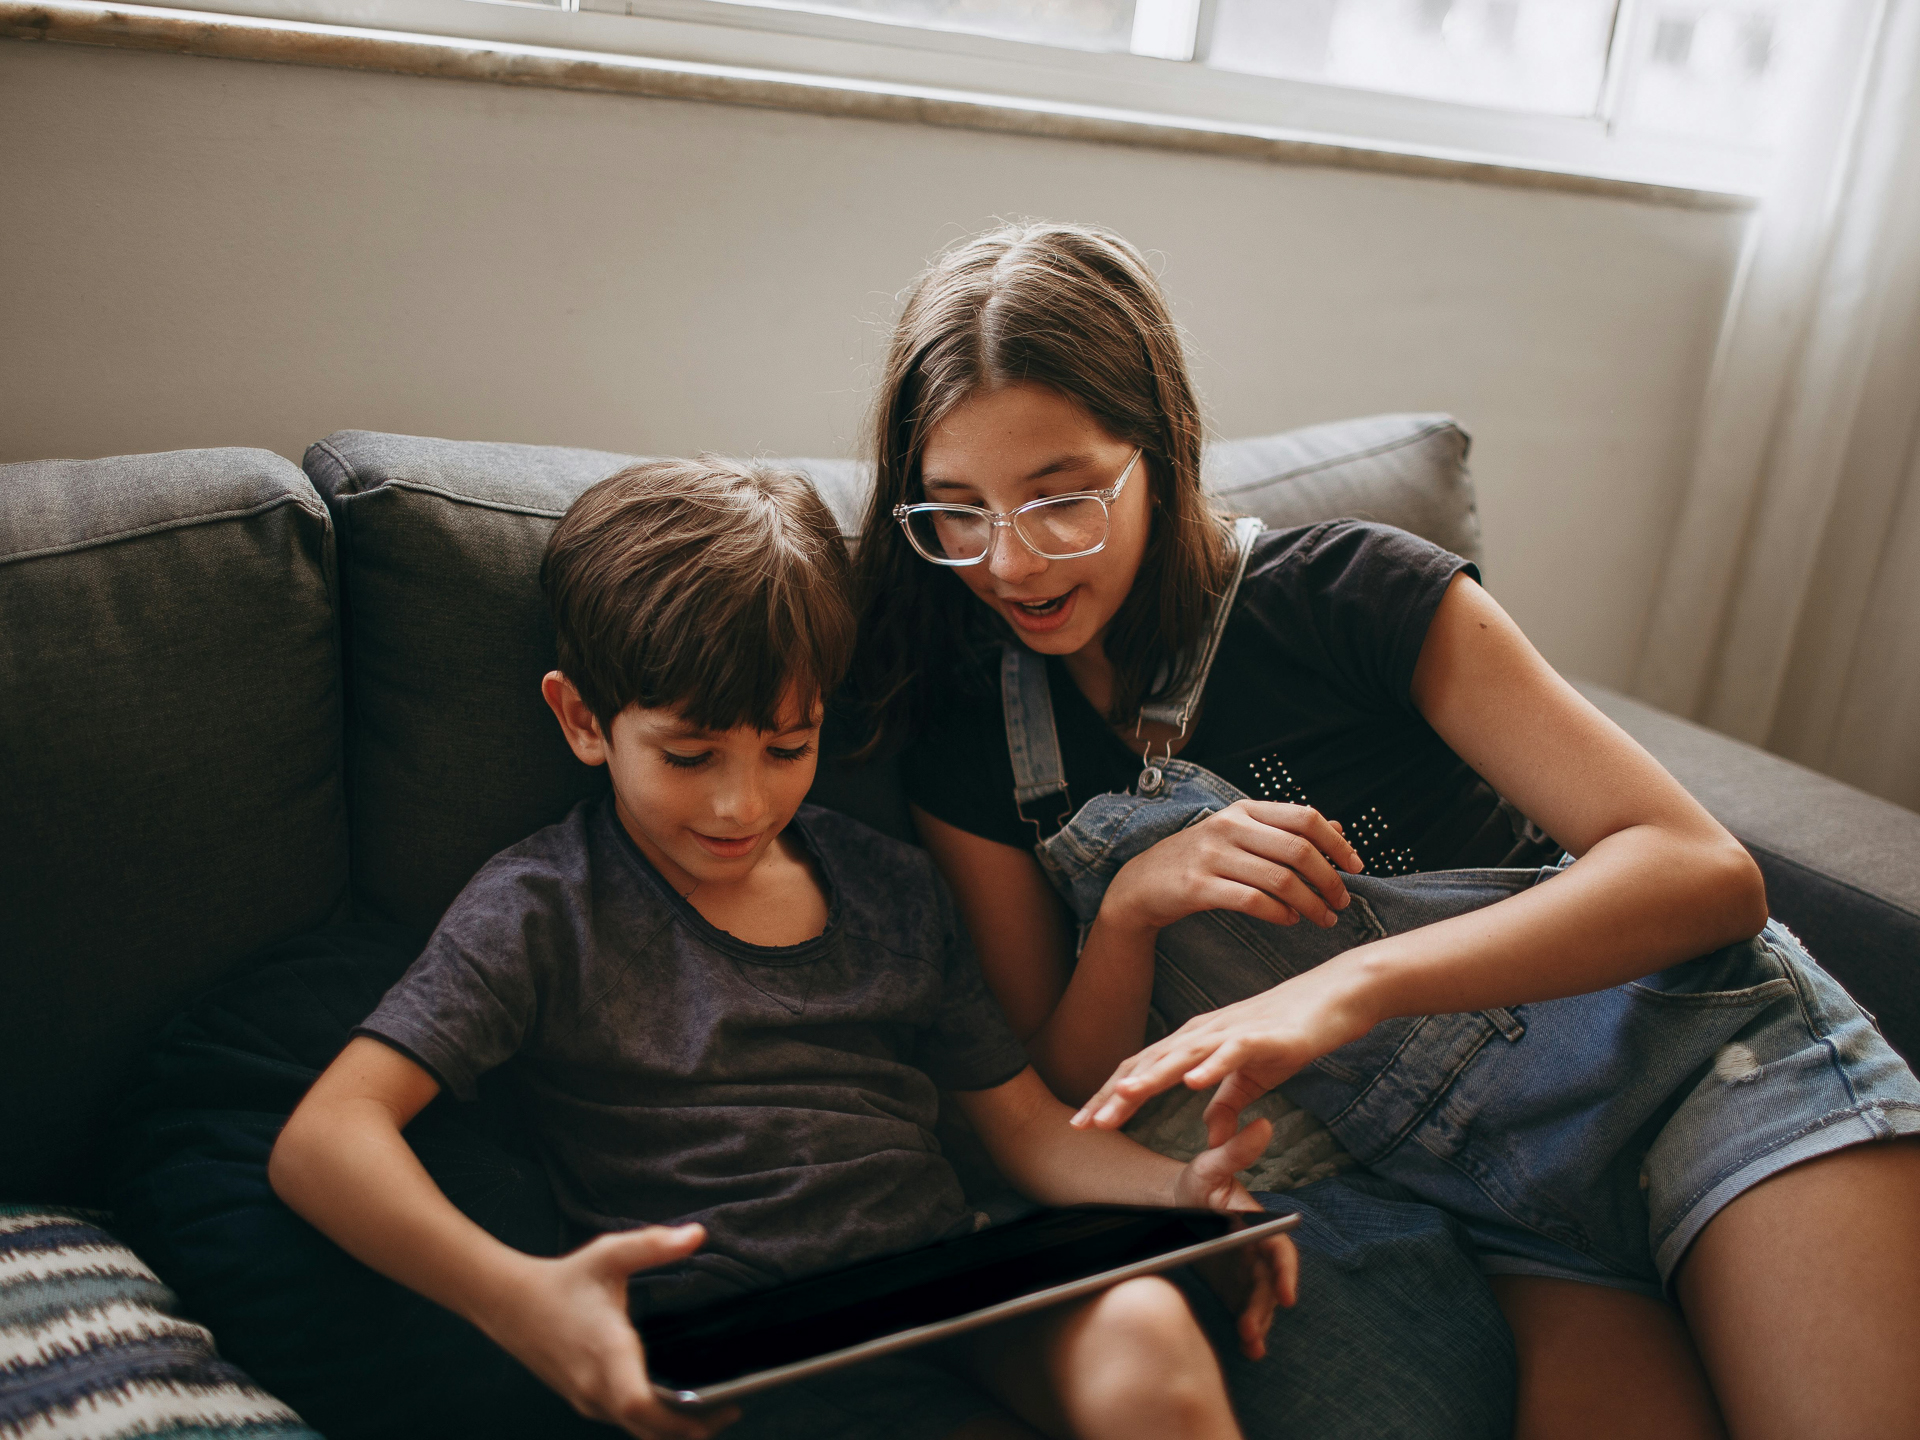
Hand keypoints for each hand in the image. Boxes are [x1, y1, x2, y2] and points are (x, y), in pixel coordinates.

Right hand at [478, 1224, 738, 1439]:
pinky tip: (676, 1406)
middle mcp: (596, 1386)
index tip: (719, 1409)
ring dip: (673, 1430)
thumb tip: (697, 1235)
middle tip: (731, 1410)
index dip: (679, 1418)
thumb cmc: (564, 1280)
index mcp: (606, 1353)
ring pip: (636, 1432)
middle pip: (648, 1431)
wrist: (510, 1305)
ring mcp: (588, 1400)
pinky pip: (624, 1422)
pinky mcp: (584, 1401)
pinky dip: (653, 1423)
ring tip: (713, 1410)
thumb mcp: (609, 1254)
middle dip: (691, 1430)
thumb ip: (653, 1245)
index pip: (639, 1404)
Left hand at [1073, 960, 1375, 1132]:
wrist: (1336, 997)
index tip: (1085, 1124)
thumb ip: (1228, 1103)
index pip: (1142, 1069)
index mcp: (1194, 1042)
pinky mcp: (1264, 1035)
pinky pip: (1233, 1051)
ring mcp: (1231, 1031)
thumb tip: (1211, 1134)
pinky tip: (1193, 1083)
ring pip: (1182, 1055)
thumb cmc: (1291, 1033)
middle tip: (1085, 1124)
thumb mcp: (1254, 1077)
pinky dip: (1212, 1067)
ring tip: (1123, 1098)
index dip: (1110, 1097)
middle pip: (1150, 1063)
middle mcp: (1203, 1033)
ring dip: (1152, 1078)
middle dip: (1115, 1095)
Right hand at [1101, 801, 1360, 936]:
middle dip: (1329, 879)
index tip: (1356, 866)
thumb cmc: (1200, 859)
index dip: (1336, 843)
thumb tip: (1338, 828)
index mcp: (1244, 810)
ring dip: (1311, 903)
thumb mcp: (1240, 835)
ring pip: (1280, 879)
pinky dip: (1280, 913)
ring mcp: (1211, 856)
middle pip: (1298, 850)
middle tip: (1342, 901)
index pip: (1304, 817)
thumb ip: (1285, 830)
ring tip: (1325, 919)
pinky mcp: (1198, 886)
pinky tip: (1291, 921)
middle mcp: (1229, 827)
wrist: (1141, 883)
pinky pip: (1252, 901)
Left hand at [1172, 1112, 1298, 1359]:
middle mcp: (1257, 1250)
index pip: (1277, 1248)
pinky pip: (1245, 1311)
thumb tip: (1264, 1123)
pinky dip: (1250, 1330)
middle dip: (1265, 1308)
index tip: (1286, 1295)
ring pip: (1260, 1301)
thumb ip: (1234, 1151)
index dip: (1284, 1271)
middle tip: (1251, 1330)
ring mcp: (1246, 1271)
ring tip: (1251, 1345)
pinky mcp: (1233, 1288)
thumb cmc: (1195, 1184)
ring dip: (1259, 1323)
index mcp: (1256, 1223)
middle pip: (1268, 1283)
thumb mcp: (1209, 1166)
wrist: (1172, 1206)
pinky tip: (1249, 1349)